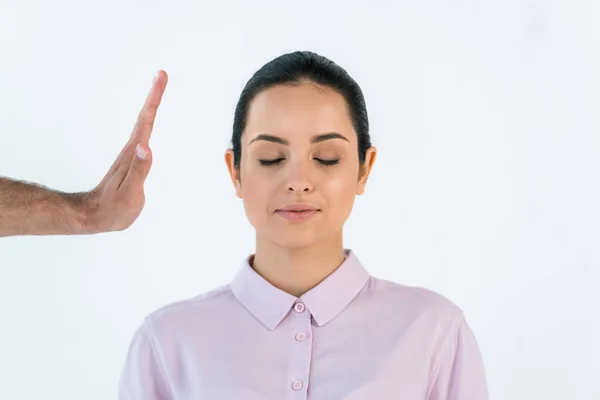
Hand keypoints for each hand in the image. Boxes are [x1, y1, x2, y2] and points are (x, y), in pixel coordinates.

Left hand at [84, 70, 167, 232]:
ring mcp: (132, 155)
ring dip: (151, 105)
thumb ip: (138, 170)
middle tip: (161, 75)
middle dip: (154, 95)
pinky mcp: (133, 162)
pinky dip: (149, 121)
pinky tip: (149, 121)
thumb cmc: (112, 209)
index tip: (160, 78)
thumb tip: (147, 146)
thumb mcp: (129, 194)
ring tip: (158, 89)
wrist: (94, 217)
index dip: (154, 99)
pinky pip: (143, 135)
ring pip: (143, 124)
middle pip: (145, 117)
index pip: (146, 121)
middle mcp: (133, 149)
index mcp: (134, 153)